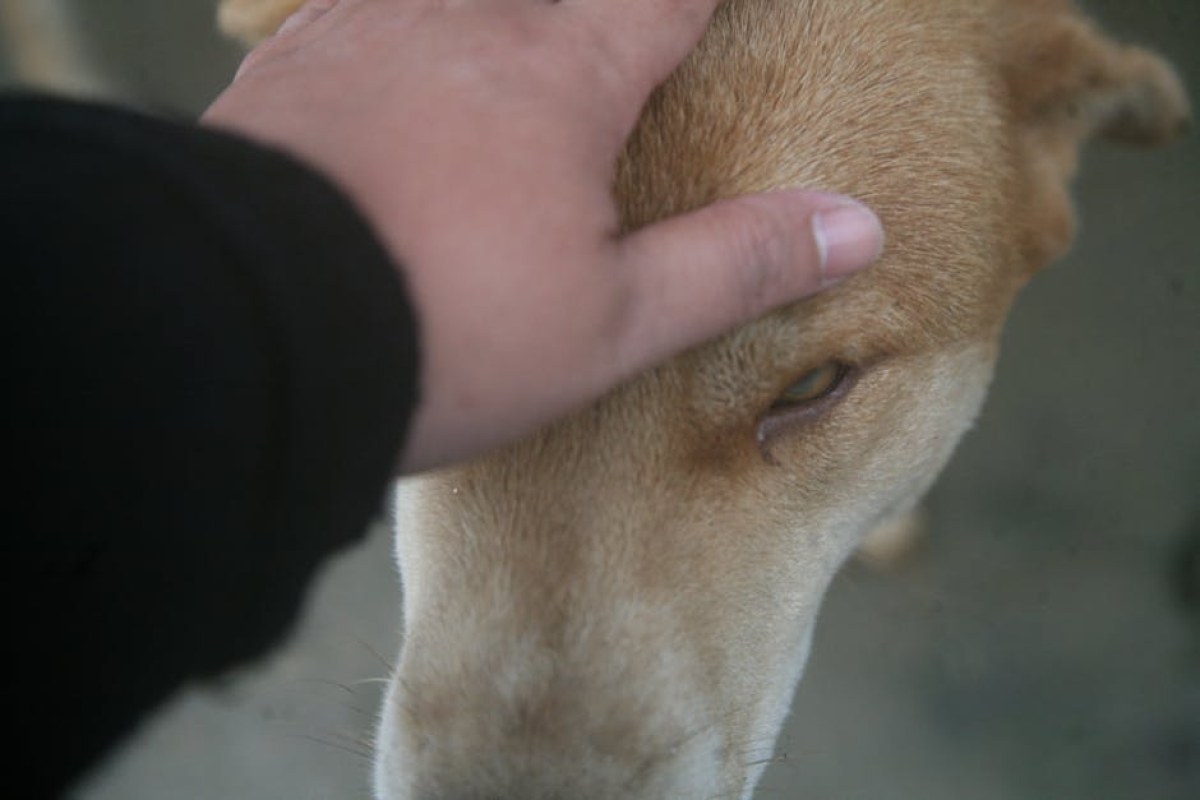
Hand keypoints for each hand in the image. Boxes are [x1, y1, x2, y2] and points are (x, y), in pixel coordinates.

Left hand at [202, 0, 883, 471]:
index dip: (700, 1)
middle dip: (601, 20)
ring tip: (517, 61)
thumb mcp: (612, 324)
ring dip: (505, 23)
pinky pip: (373, 8)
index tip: (710, 15)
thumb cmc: (442, 334)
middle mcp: (469, 21)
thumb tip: (856, 226)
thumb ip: (737, 263)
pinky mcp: (297, 57)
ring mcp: (372, 25)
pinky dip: (414, 28)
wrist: (251, 336)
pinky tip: (411, 56)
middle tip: (610, 56)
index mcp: (563, 74)